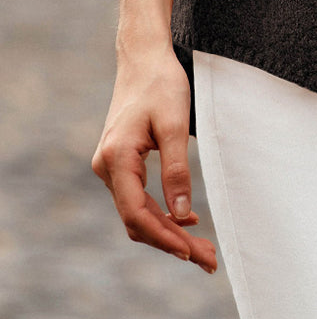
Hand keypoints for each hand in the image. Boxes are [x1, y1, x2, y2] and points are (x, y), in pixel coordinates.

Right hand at [91, 42, 216, 272]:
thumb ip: (177, 170)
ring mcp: (110, 165)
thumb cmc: (161, 84)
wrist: (144, 57)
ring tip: (202, 249)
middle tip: (208, 261)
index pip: (136, 213)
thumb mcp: (174, 124)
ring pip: (137, 212)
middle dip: (172, 242)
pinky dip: (160, 213)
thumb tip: (182, 214)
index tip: (191, 254)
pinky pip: (137, 198)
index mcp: (117, 158)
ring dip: (168, 231)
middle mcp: (106, 166)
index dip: (164, 237)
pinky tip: (186, 220)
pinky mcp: (120, 163)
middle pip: (137, 219)